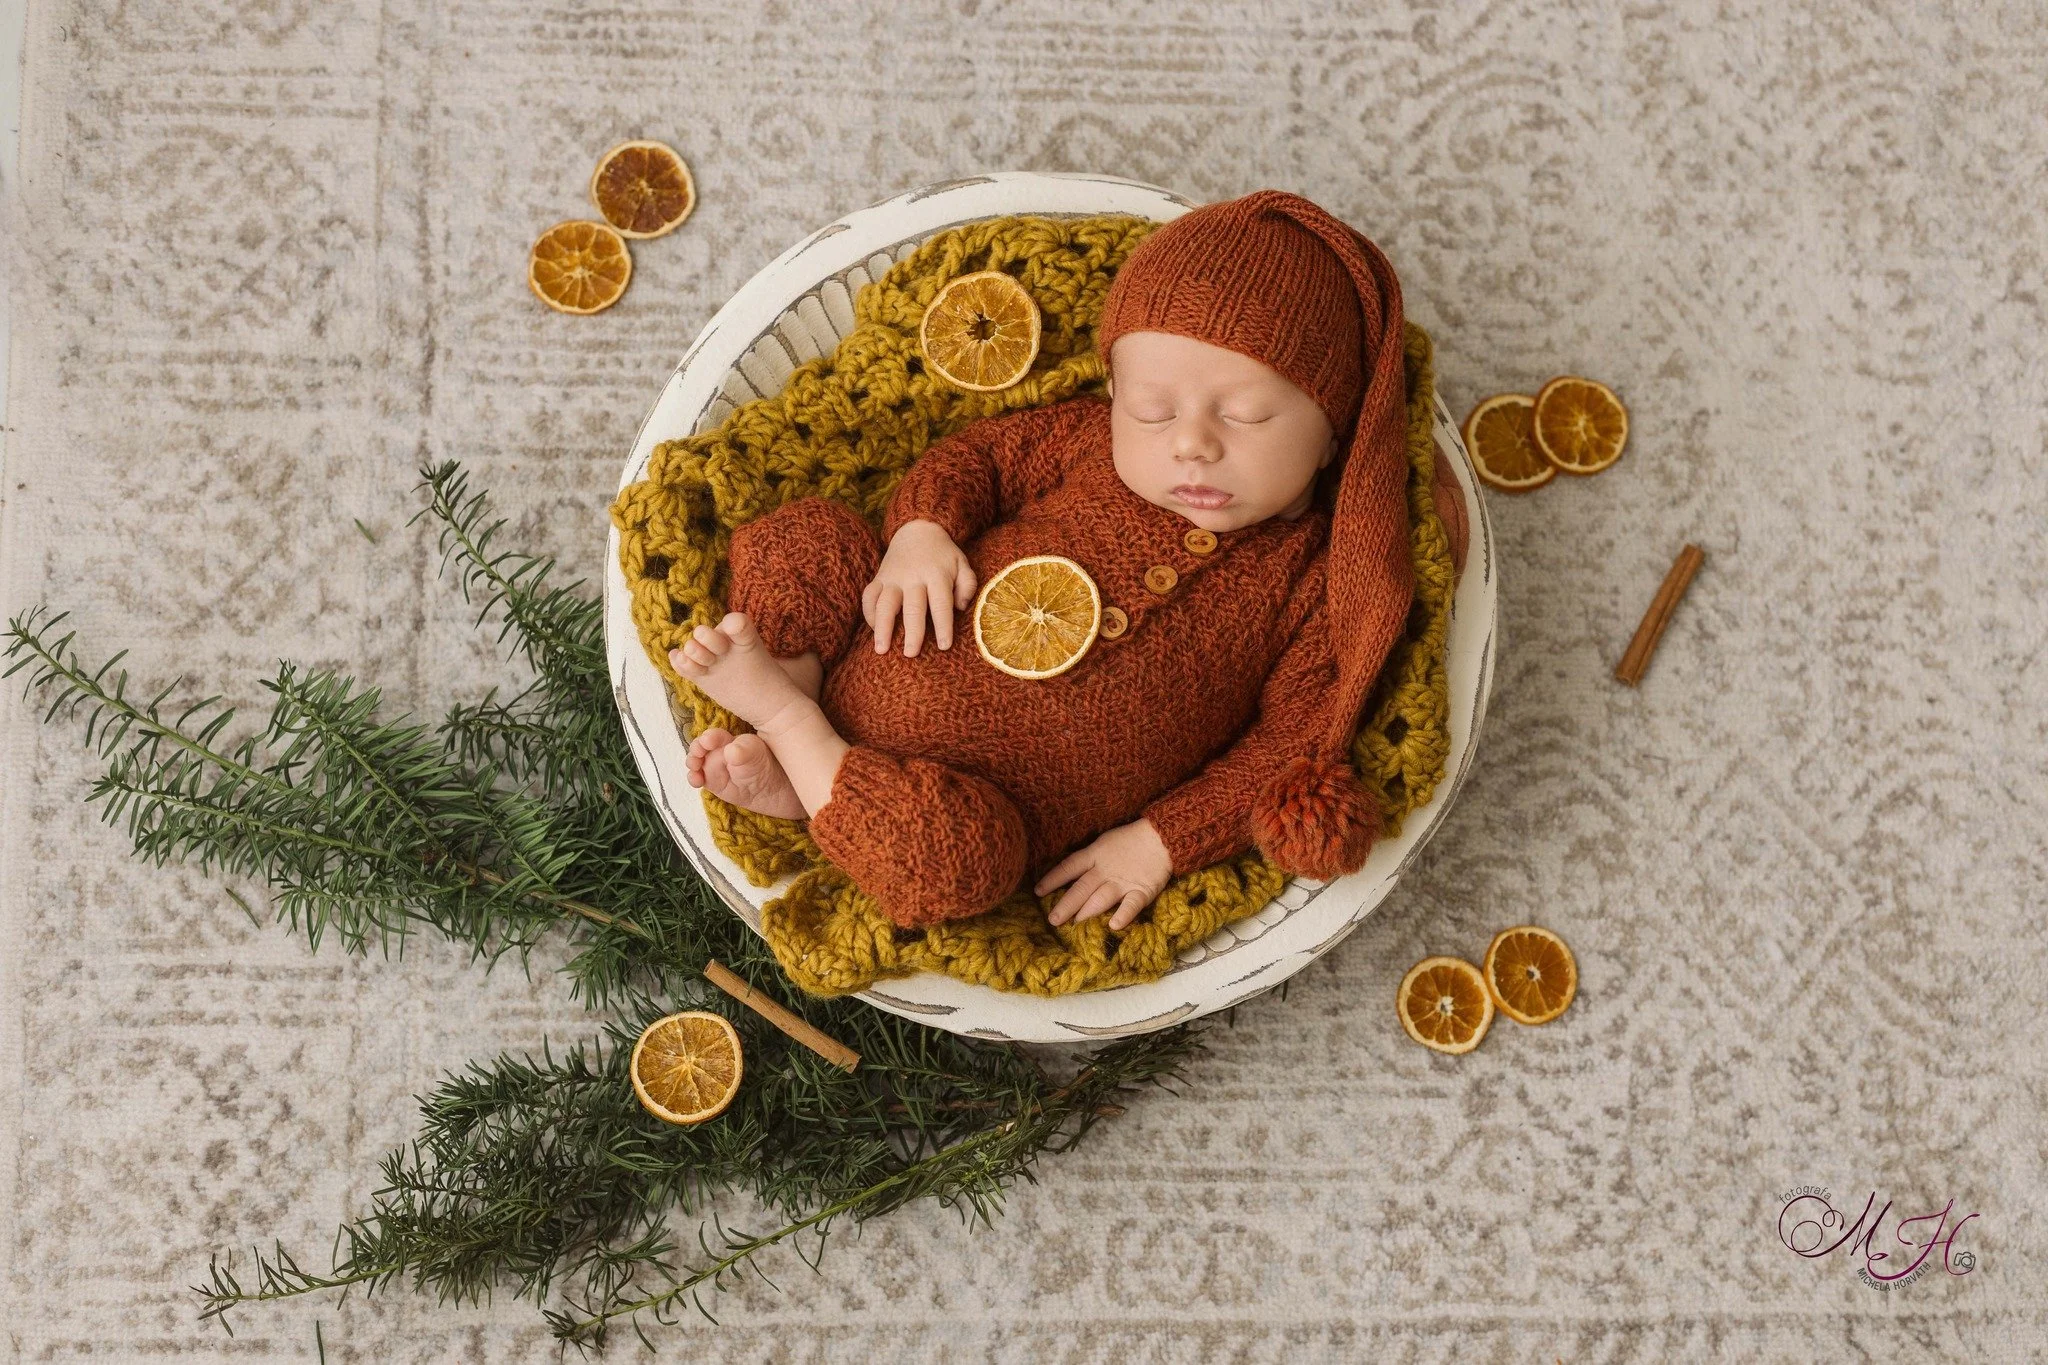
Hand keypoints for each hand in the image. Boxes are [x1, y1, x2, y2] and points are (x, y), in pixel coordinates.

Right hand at [863, 519, 975, 656]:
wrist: (917, 529)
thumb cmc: (943, 555)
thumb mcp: (962, 564)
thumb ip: (968, 584)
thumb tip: (960, 607)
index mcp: (937, 575)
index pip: (941, 605)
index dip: (944, 626)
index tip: (944, 646)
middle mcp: (913, 577)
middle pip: (912, 608)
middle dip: (912, 632)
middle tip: (911, 654)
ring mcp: (893, 577)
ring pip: (885, 603)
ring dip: (882, 627)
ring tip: (881, 649)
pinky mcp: (879, 577)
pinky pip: (869, 596)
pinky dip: (868, 613)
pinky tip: (874, 630)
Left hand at [1036, 818, 1173, 931]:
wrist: (1162, 836)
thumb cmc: (1130, 839)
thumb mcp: (1103, 842)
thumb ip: (1088, 858)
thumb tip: (1069, 873)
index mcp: (1095, 855)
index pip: (1069, 867)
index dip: (1052, 879)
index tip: (1037, 891)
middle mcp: (1105, 870)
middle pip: (1081, 888)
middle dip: (1066, 905)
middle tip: (1053, 920)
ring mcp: (1123, 881)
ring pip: (1101, 898)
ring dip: (1087, 912)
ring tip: (1075, 924)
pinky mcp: (1142, 890)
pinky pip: (1131, 905)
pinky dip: (1123, 915)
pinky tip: (1113, 925)